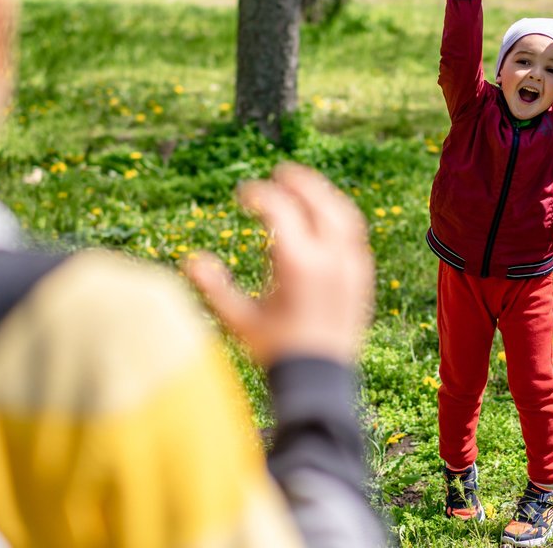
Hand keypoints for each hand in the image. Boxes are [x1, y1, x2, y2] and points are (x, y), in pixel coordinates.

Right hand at [185, 163, 373, 366]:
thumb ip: (214, 288)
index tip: (242, 194)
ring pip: (343, 214)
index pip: (280, 209)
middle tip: (279, 172)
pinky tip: (325, 217)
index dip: (259, 194)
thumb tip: (190, 259)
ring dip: (322, 194)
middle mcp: (330, 258)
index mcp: (298, 263)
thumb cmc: (277, 351)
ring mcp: (352, 266)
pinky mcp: (362, 276)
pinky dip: (339, 216)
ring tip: (304, 187)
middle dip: (298, 182)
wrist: (321, 380)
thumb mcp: (240, 320)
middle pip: (318, 201)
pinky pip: (354, 234)